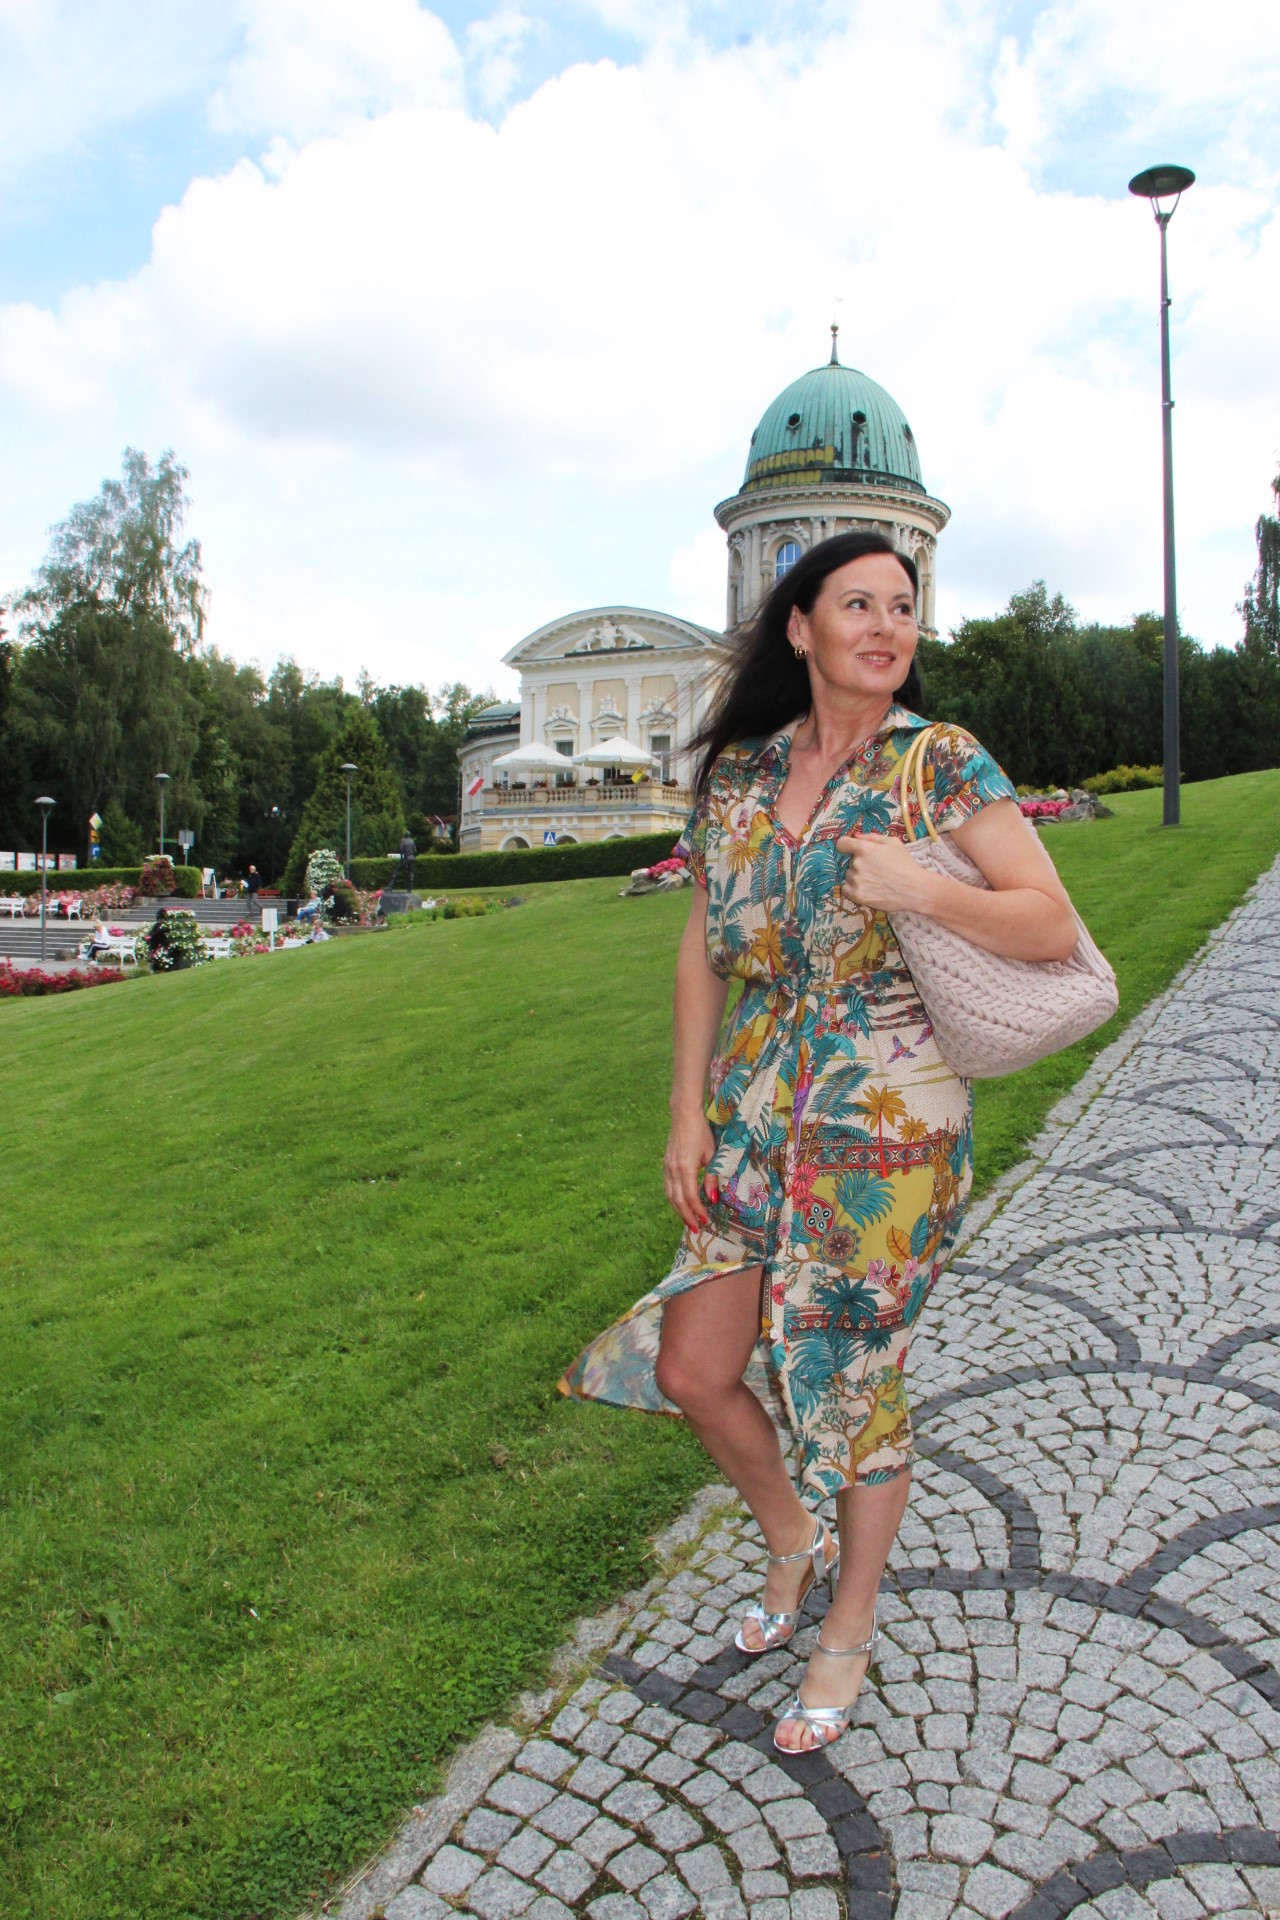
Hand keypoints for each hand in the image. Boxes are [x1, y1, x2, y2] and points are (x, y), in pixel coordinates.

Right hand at [664, 1108, 717, 1231]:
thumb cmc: (702, 1133)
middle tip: (696, 1229)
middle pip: (677, 1200)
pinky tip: (680, 1204)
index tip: (706, 1221)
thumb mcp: (712, 1155)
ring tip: (688, 1221)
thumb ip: (713, 1178)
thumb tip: (714, 1199)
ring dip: (678, 1210)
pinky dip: (673, 1199)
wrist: (684, 1115)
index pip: (690, 1197)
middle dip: (687, 1216)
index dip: (698, 1211)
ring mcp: (667, 1167)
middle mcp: (673, 1170)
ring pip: (669, 1195)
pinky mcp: (665, 1164)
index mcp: (686, 1168)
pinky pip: (667, 1187)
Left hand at [835, 833, 934, 914]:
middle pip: (849, 861)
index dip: (845, 846)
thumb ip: (872, 837)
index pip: (842, 844)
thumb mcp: (893, 843)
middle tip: (875, 869)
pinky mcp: (857, 895)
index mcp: (864, 849)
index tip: (850, 850)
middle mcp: (857, 863)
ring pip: (849, 875)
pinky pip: (846, 889)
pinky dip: (853, 888)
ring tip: (874, 880)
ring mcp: (856, 880)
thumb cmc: (905, 864)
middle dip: (859, 863)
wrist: (915, 889)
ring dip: (857, 876)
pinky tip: (867, 888)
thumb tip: (855, 836)